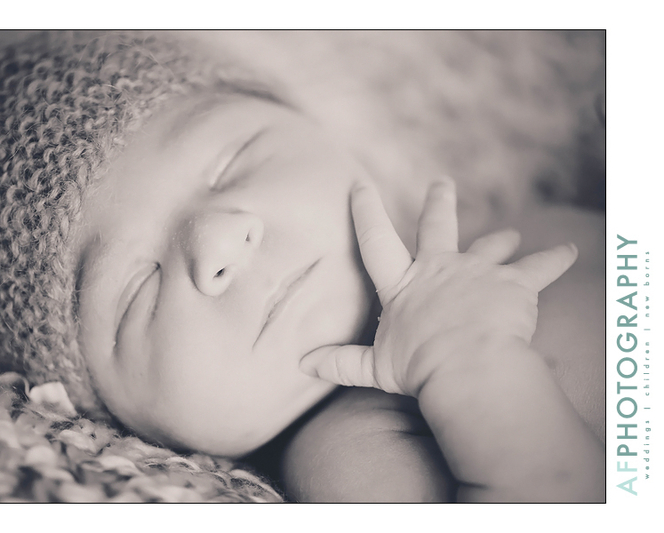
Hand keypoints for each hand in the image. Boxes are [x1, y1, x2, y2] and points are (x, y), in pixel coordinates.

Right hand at [300, 178, 577, 396]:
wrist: (468, 367)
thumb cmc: (420, 368)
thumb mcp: (375, 367)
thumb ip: (340, 362)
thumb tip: (302, 363)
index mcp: (404, 285)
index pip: (376, 240)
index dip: (366, 210)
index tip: (360, 184)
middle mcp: (440, 269)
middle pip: (436, 227)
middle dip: (437, 203)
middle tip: (441, 183)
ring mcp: (478, 272)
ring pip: (491, 246)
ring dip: (500, 240)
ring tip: (511, 234)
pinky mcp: (514, 283)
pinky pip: (540, 267)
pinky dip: (556, 259)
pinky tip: (571, 250)